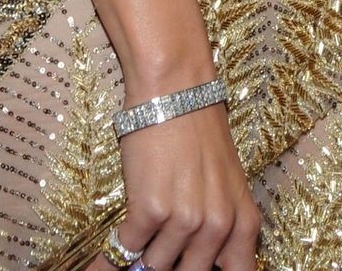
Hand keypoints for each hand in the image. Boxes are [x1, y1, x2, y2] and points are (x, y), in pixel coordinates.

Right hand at [88, 102, 260, 270]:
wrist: (176, 89)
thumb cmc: (199, 132)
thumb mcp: (226, 185)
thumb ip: (221, 228)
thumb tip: (197, 265)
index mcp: (243, 222)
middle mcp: (218, 226)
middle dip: (168, 265)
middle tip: (155, 252)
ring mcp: (185, 220)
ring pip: (154, 266)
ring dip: (141, 255)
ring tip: (136, 241)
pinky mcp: (150, 211)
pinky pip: (122, 252)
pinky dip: (107, 262)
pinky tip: (98, 266)